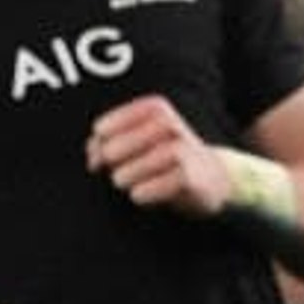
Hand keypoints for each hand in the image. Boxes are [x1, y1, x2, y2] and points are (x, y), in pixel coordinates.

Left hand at [86, 95, 231, 216]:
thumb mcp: (135, 143)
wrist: (211, 179)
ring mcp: (184, 150)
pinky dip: (145, 192)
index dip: (100, 140)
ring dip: (127, 176)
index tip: (94, 154)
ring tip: (122, 182)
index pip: (114, 123)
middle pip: (125, 143)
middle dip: (111, 159)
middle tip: (110, 171)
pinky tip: (138, 195)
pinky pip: (164, 184)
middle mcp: (171, 125)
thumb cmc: (162, 159)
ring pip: (147, 162)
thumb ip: (107, 143)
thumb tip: (92, 153)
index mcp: (155, 109)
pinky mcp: (192, 177)